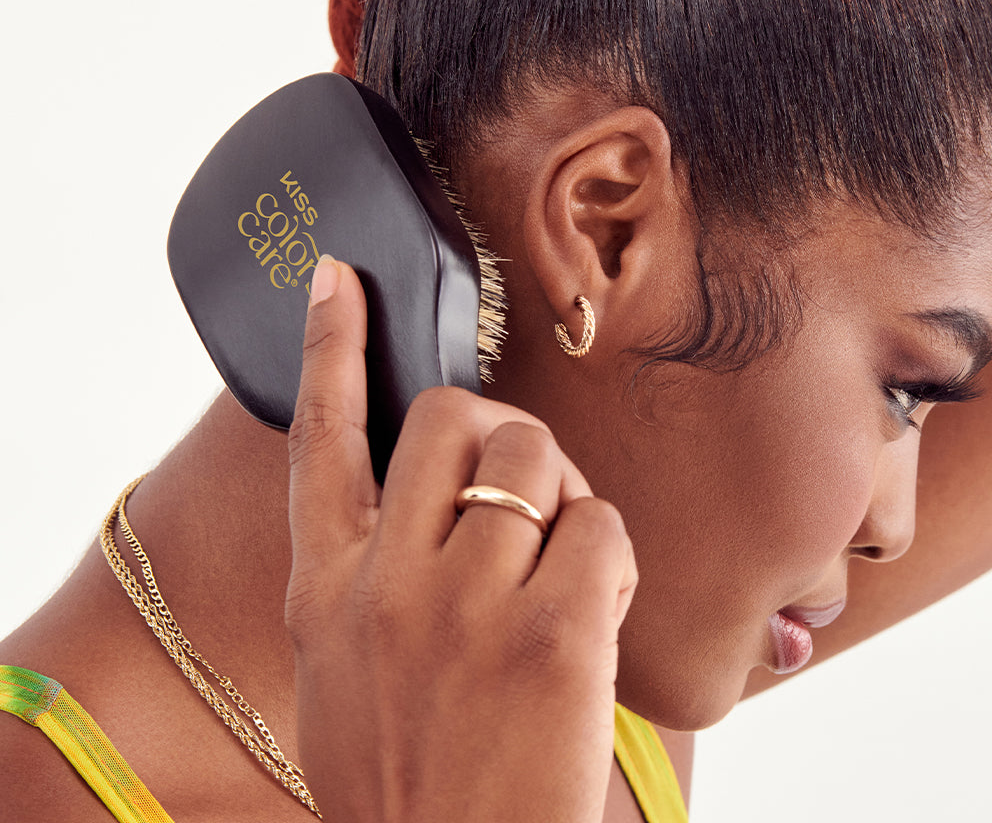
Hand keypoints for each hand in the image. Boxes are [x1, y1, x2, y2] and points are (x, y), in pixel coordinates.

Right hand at [285, 256, 635, 821]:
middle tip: (526, 485)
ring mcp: (464, 605)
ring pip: (535, 456)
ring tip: (565, 567)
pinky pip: (600, 523)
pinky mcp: (551, 632)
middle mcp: (384, 584)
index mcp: (326, 592)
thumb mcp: (343, 676)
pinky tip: (599, 609)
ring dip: (565, 496)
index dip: (329, 346)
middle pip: (452, 416)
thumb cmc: (413, 779)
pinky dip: (613, 556)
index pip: (321, 438)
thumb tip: (411, 503)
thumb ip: (365, 580)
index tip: (338, 276)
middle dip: (502, 432)